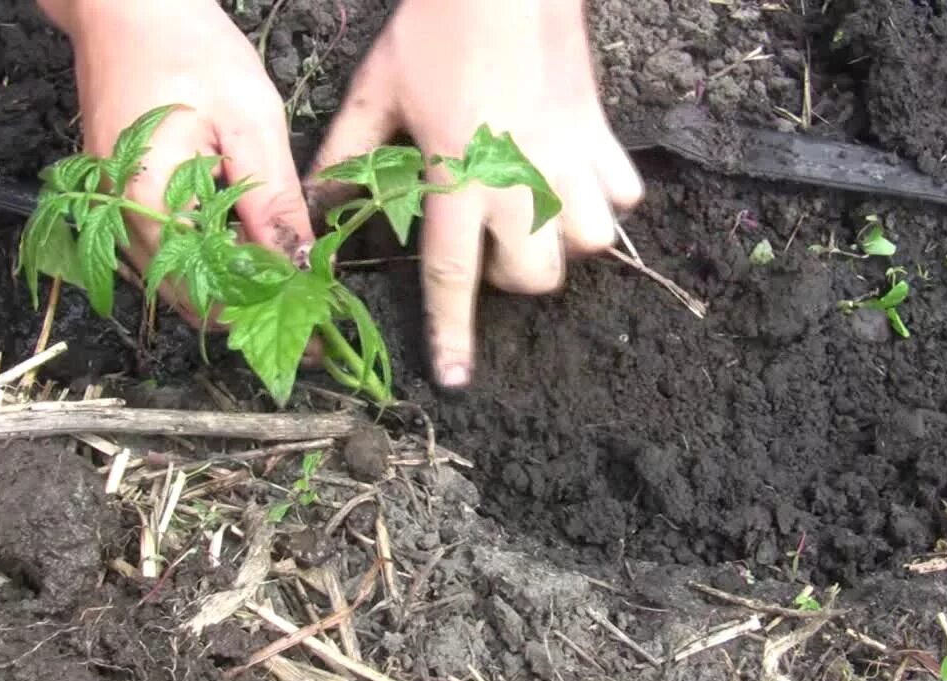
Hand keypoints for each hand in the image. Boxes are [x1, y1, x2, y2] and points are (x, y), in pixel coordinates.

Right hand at [40, 0, 313, 325]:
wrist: (126, 6)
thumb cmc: (187, 49)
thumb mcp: (250, 123)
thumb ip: (274, 203)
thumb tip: (301, 268)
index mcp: (150, 206)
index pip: (212, 293)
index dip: (268, 316)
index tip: (316, 334)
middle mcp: (123, 221)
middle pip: (191, 298)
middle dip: (253, 313)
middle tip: (310, 324)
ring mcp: (117, 212)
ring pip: (179, 281)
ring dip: (233, 292)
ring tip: (290, 297)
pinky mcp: (125, 199)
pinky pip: (169, 252)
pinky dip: (211, 263)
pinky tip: (252, 258)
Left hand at [308, 0, 643, 388]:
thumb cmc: (436, 30)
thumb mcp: (379, 89)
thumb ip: (351, 153)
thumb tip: (322, 200)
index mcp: (458, 176)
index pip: (453, 274)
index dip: (452, 332)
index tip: (455, 379)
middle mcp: (520, 181)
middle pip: (535, 277)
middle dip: (513, 279)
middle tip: (490, 240)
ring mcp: (570, 160)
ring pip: (591, 244)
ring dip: (564, 242)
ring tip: (539, 212)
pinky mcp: (601, 135)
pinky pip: (624, 196)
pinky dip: (605, 199)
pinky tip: (575, 177)